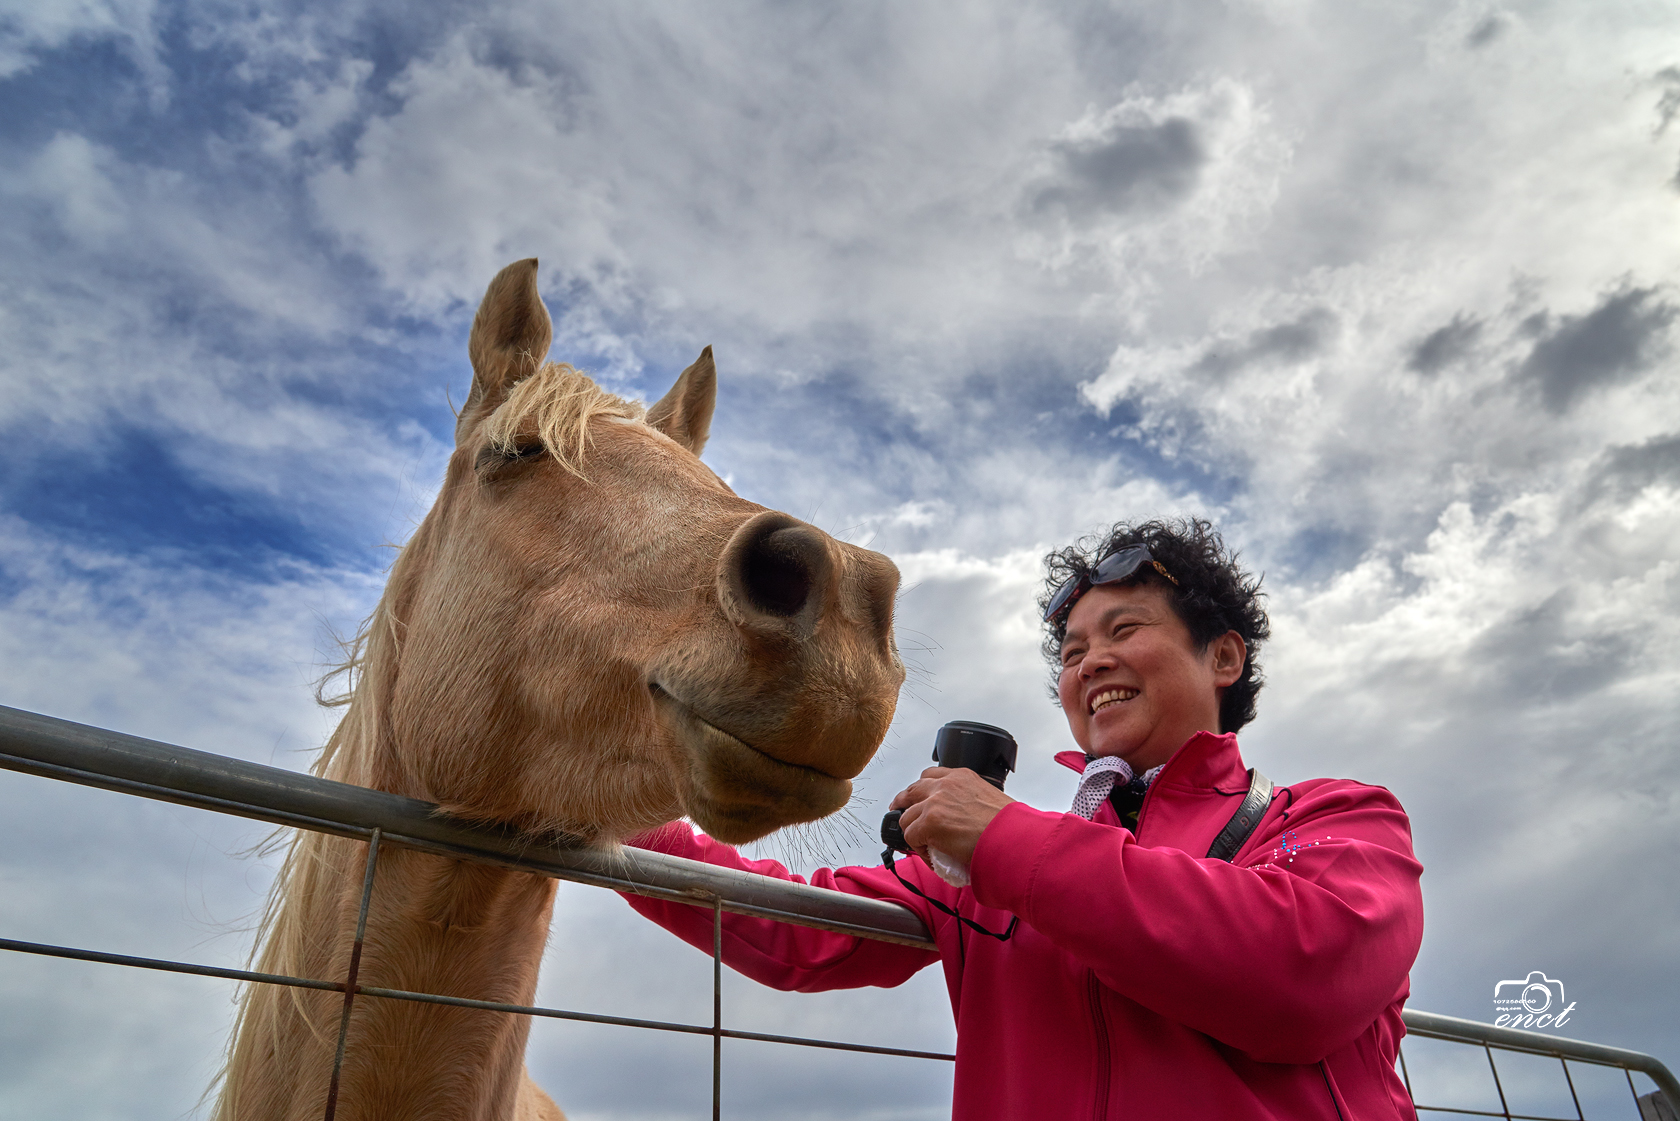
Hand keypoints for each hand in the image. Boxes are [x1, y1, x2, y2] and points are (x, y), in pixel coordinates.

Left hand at [889, 767, 1014, 866]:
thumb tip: (963, 818)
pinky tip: (931, 856)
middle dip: (903, 804)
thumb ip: (969, 801)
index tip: (919, 801)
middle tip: (904, 817)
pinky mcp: (929, 822)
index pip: (931, 775)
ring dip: (912, 831)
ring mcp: (935, 802)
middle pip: (911, 790)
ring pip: (906, 816)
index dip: (921, 791)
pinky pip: (910, 836)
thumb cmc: (1008, 825)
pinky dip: (917, 849)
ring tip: (924, 845)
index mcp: (962, 776)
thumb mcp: (988, 799)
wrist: (1014, 838)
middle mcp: (946, 784)